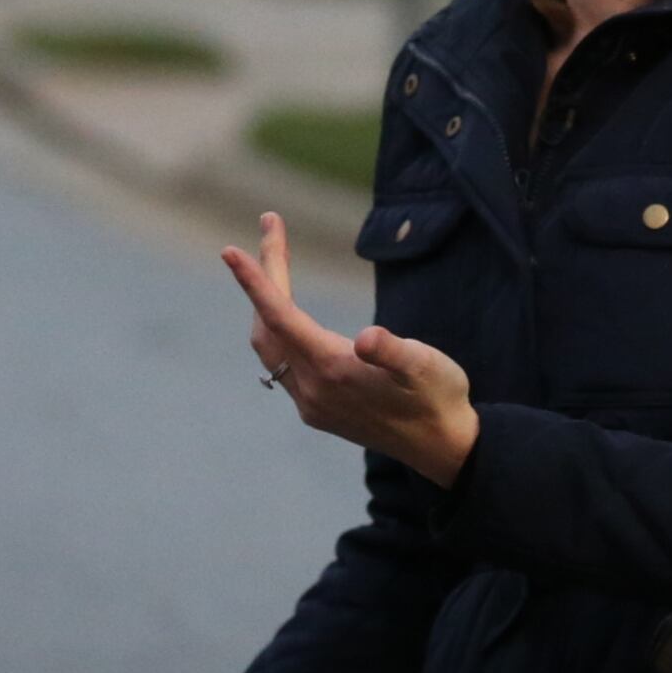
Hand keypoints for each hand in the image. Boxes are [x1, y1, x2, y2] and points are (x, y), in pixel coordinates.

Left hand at [225, 212, 477, 486]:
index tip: (230, 251)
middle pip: (268, 324)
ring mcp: (310, 403)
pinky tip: (287, 316)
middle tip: (271, 225)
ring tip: (273, 262)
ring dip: (265, 304)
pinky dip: (276, 330)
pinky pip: (281, 365)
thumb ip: (395, 351)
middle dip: (264, 275)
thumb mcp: (427, 366)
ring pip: (269, 346)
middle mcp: (312, 389)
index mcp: (333, 370)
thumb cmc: (438, 397)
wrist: (441, 447)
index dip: (255, 280)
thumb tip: (368, 338)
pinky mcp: (316, 411)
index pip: (280, 316)